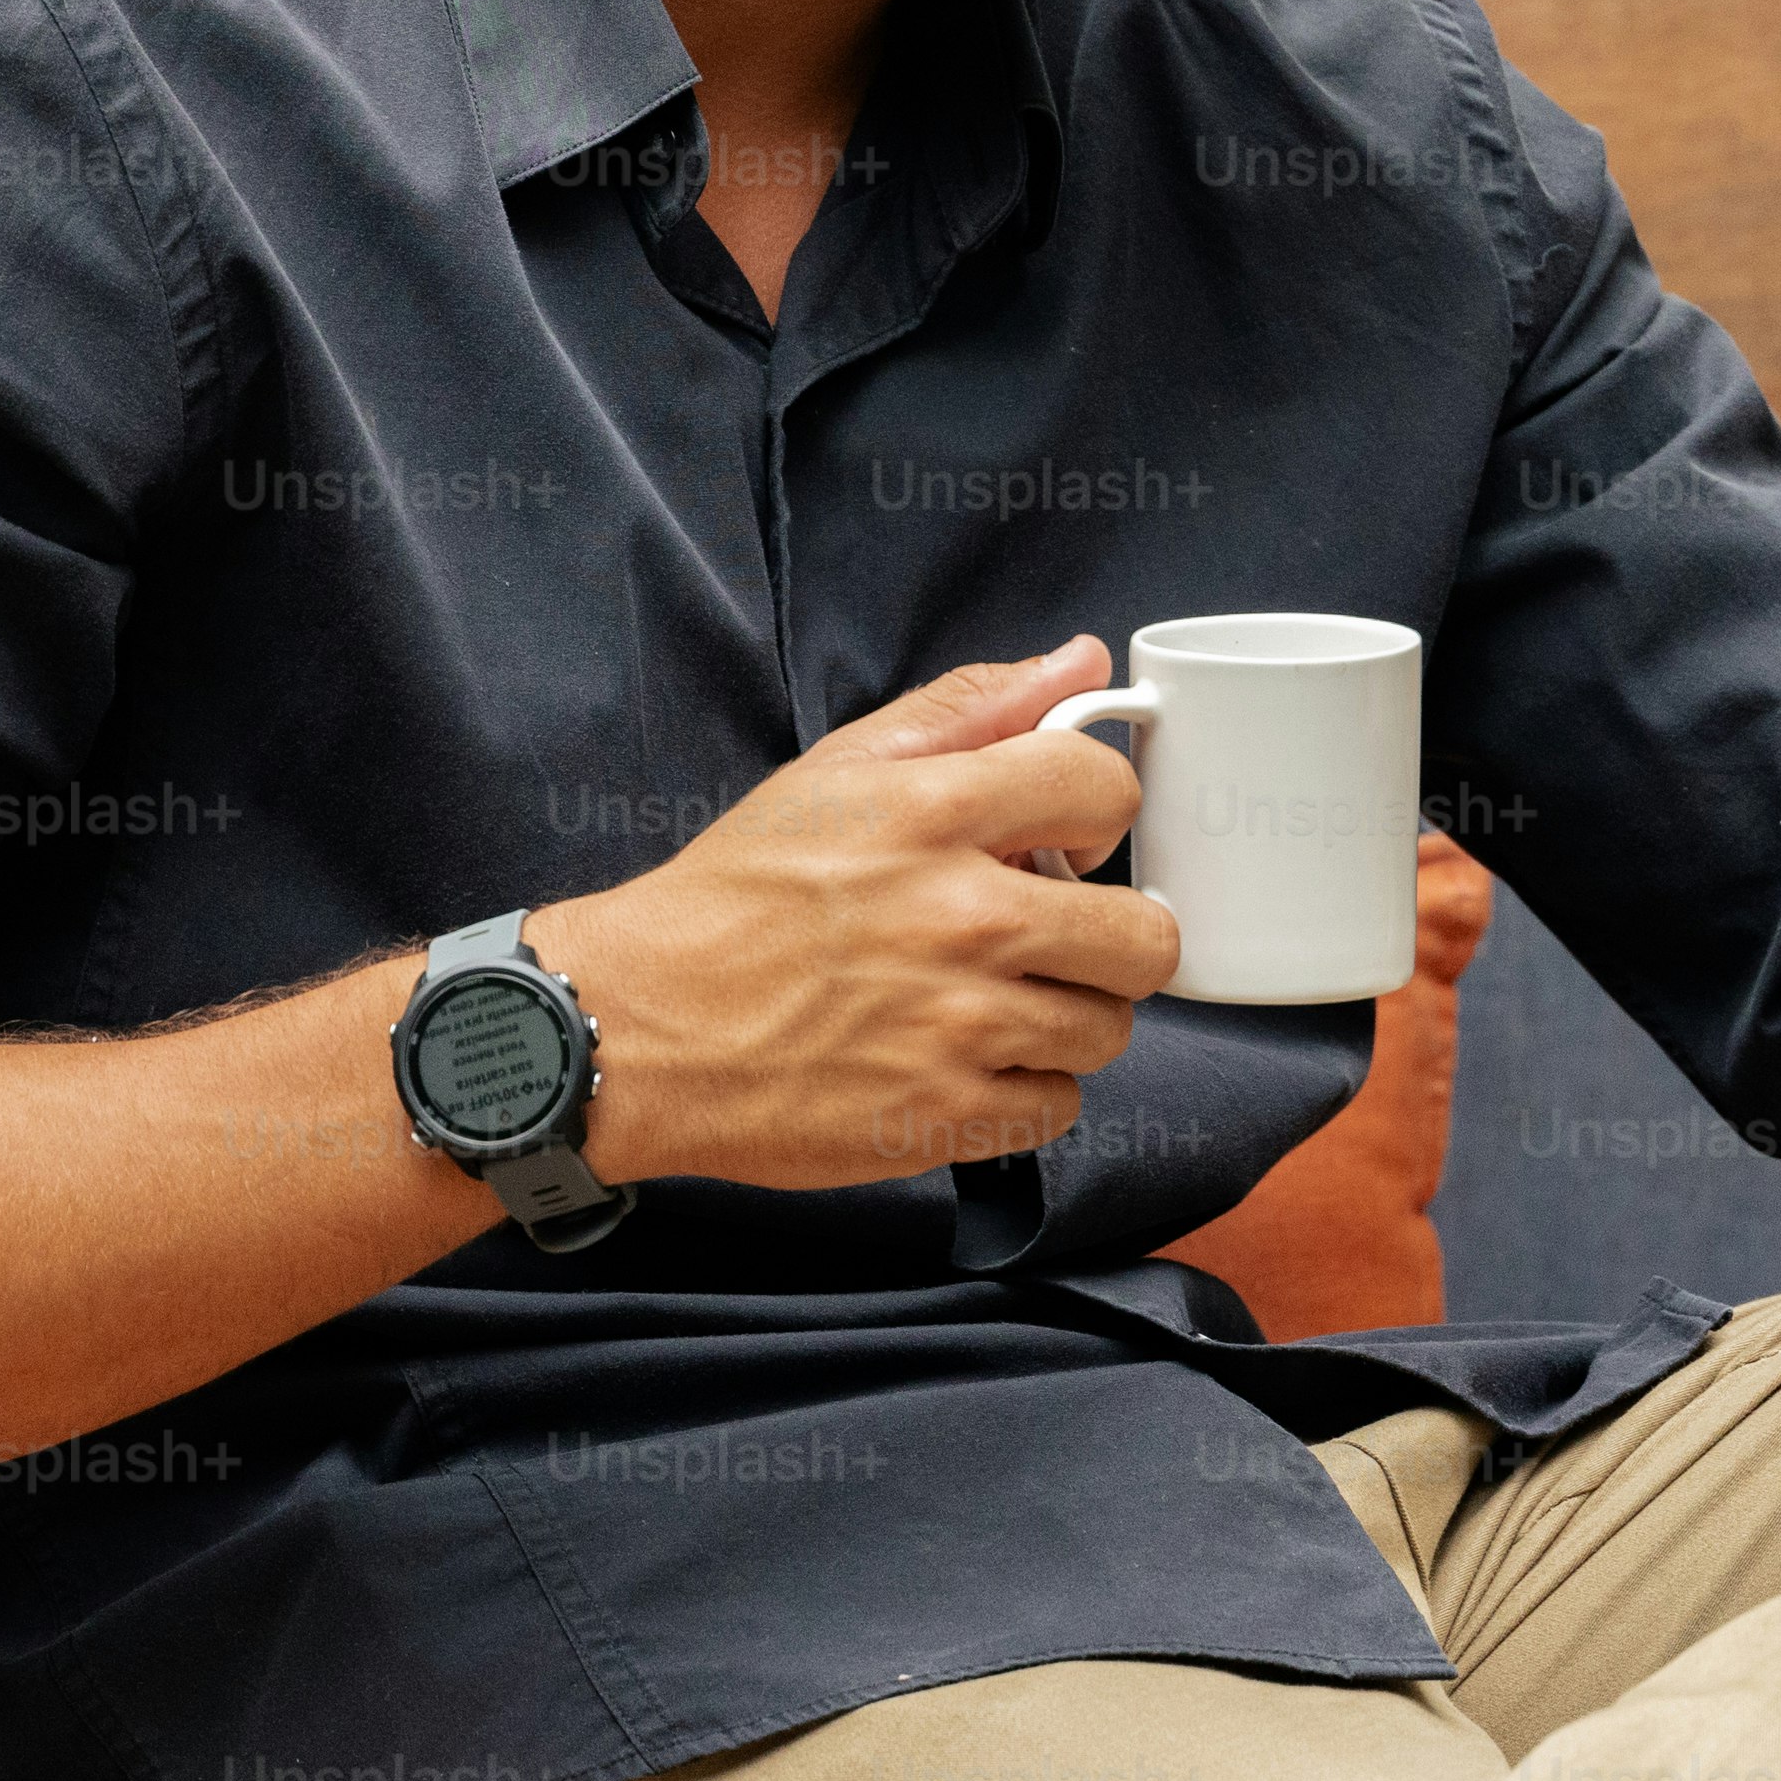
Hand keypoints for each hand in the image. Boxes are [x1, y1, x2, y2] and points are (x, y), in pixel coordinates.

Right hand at [526, 638, 1178, 1185]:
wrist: (635, 1028)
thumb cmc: (734, 898)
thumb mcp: (837, 774)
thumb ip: (972, 711)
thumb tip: (1085, 664)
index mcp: (937, 813)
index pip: (1108, 789)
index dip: (1094, 814)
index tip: (1058, 841)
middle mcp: (964, 919)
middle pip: (1146, 938)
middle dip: (1104, 936)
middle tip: (1043, 939)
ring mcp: (959, 1026)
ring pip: (1108, 1028)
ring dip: (1062, 1018)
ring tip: (986, 1003)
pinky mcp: (943, 1117)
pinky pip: (1058, 1107)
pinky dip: (1020, 1093)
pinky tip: (960, 1064)